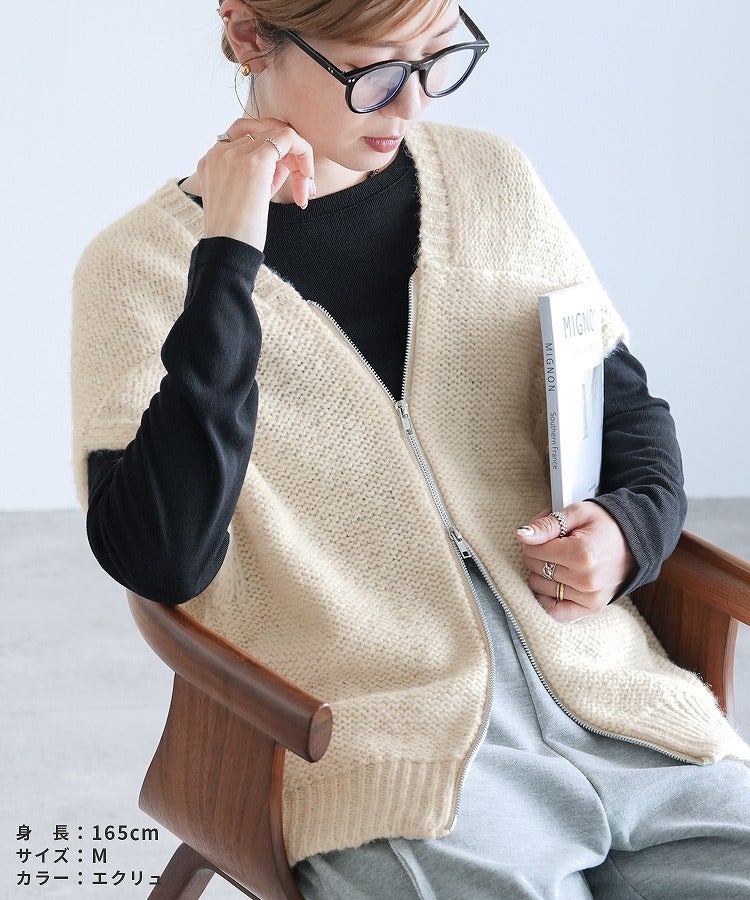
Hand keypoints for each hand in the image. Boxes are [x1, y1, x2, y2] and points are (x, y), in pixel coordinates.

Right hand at [193, 117, 314, 250]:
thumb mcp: (241, 198)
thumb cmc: (236, 233)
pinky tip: (307, 177)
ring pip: (277, 134)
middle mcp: (219, 151)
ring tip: (303, 187)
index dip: (271, 157)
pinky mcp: (254, 162)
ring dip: (297, 159)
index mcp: (212, 159)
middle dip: (286, 153)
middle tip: (301, 181)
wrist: (227, 250)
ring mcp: (235, 154)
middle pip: (262, 132)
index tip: (281, 181)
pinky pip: (288, 138)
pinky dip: (304, 153)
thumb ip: (256, 177)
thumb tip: (281, 165)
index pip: (247, 138)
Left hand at [515, 502, 634, 621]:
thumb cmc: (606, 524)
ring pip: (539, 587)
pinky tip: (552, 583)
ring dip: (542, 572)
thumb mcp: (577, 512)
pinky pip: (555, 612)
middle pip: (534, 568)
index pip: (533, 550)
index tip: (546, 532)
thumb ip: (547, 525)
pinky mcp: (591, 608)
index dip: (533, 538)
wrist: (635, 541)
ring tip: (559, 558)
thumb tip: (522, 536)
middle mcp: (586, 579)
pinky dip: (547, 598)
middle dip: (537, 553)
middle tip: (554, 543)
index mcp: (582, 554)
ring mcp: (589, 597)